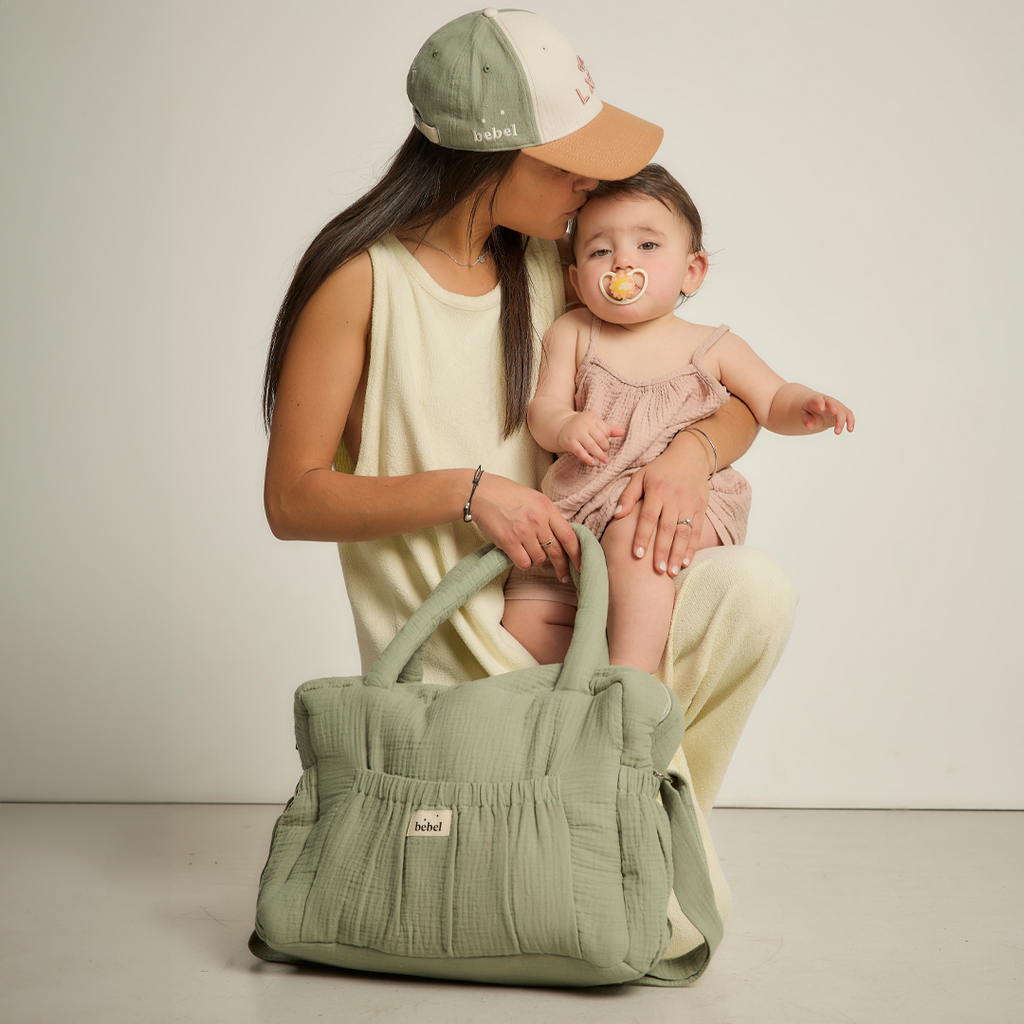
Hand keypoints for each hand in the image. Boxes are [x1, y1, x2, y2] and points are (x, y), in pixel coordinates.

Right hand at [469, 473, 580, 581]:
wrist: (480, 493)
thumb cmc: (506, 494)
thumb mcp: (534, 498)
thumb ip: (548, 516)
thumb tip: (561, 537)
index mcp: (547, 507)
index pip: (569, 535)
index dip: (578, 554)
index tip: (581, 565)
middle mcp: (537, 520)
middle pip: (557, 551)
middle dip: (562, 566)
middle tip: (564, 575)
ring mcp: (523, 531)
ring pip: (539, 559)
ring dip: (536, 559)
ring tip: (527, 549)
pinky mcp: (508, 541)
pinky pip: (524, 563)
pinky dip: (523, 562)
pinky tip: (518, 554)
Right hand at [557, 411, 624, 465]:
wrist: (562, 426)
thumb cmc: (583, 426)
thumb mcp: (595, 424)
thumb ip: (609, 429)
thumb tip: (623, 431)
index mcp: (592, 417)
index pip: (605, 430)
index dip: (607, 438)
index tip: (604, 441)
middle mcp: (584, 423)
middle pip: (600, 438)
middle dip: (605, 447)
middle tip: (604, 451)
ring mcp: (576, 433)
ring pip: (591, 446)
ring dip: (600, 455)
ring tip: (605, 460)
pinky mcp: (569, 442)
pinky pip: (580, 452)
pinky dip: (587, 458)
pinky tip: (593, 463)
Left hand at [613, 433, 709, 576]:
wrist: (691, 456)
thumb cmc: (660, 469)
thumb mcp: (640, 476)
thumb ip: (628, 496)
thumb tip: (616, 516)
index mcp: (657, 491)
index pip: (648, 517)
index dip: (643, 537)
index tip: (637, 555)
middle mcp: (675, 499)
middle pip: (667, 529)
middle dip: (662, 551)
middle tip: (656, 571)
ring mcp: (690, 504)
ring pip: (683, 532)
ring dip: (677, 554)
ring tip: (671, 572)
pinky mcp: (701, 508)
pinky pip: (697, 530)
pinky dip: (692, 547)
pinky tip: (686, 561)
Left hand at [801, 394, 854, 433]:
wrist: (818, 407)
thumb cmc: (809, 411)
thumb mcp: (804, 415)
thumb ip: (806, 420)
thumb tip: (809, 427)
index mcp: (816, 400)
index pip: (818, 400)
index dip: (820, 403)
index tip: (821, 409)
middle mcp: (828, 401)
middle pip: (832, 403)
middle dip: (834, 408)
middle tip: (834, 414)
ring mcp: (837, 406)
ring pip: (842, 410)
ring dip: (841, 421)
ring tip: (837, 432)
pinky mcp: (843, 412)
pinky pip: (849, 415)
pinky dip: (850, 422)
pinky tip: (850, 430)